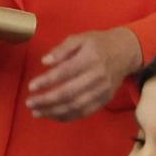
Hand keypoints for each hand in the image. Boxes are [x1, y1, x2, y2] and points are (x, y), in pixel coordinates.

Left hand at [26, 27, 142, 120]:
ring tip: (37, 112)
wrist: (125, 52)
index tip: (31, 86)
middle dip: (47, 100)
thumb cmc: (98, 43)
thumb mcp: (80, 38)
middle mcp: (97, 76)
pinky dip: (67, 116)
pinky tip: (52, 115)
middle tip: (30, 103)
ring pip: (75, 106)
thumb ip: (61, 49)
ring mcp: (102, 90)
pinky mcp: (104, 100)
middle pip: (69, 93)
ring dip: (54, 112)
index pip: (65, 72)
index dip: (47, 81)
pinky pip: (84, 112)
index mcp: (90, 58)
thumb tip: (45, 61)